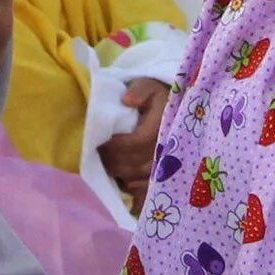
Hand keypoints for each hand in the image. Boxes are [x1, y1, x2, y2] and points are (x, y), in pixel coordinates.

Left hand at [98, 79, 170, 206]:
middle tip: (98, 154)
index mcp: (163, 125)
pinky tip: (122, 180)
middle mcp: (168, 148)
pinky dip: (131, 187)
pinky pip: (146, 190)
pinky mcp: (165, 176)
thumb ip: (140, 90)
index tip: (100, 142)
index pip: (135, 143)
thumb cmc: (156, 96)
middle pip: (133, 164)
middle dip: (112, 160)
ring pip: (136, 178)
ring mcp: (168, 165)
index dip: (115, 146)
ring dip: (118, 172)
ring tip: (107, 163)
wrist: (175, 108)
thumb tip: (127, 100)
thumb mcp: (149, 84)